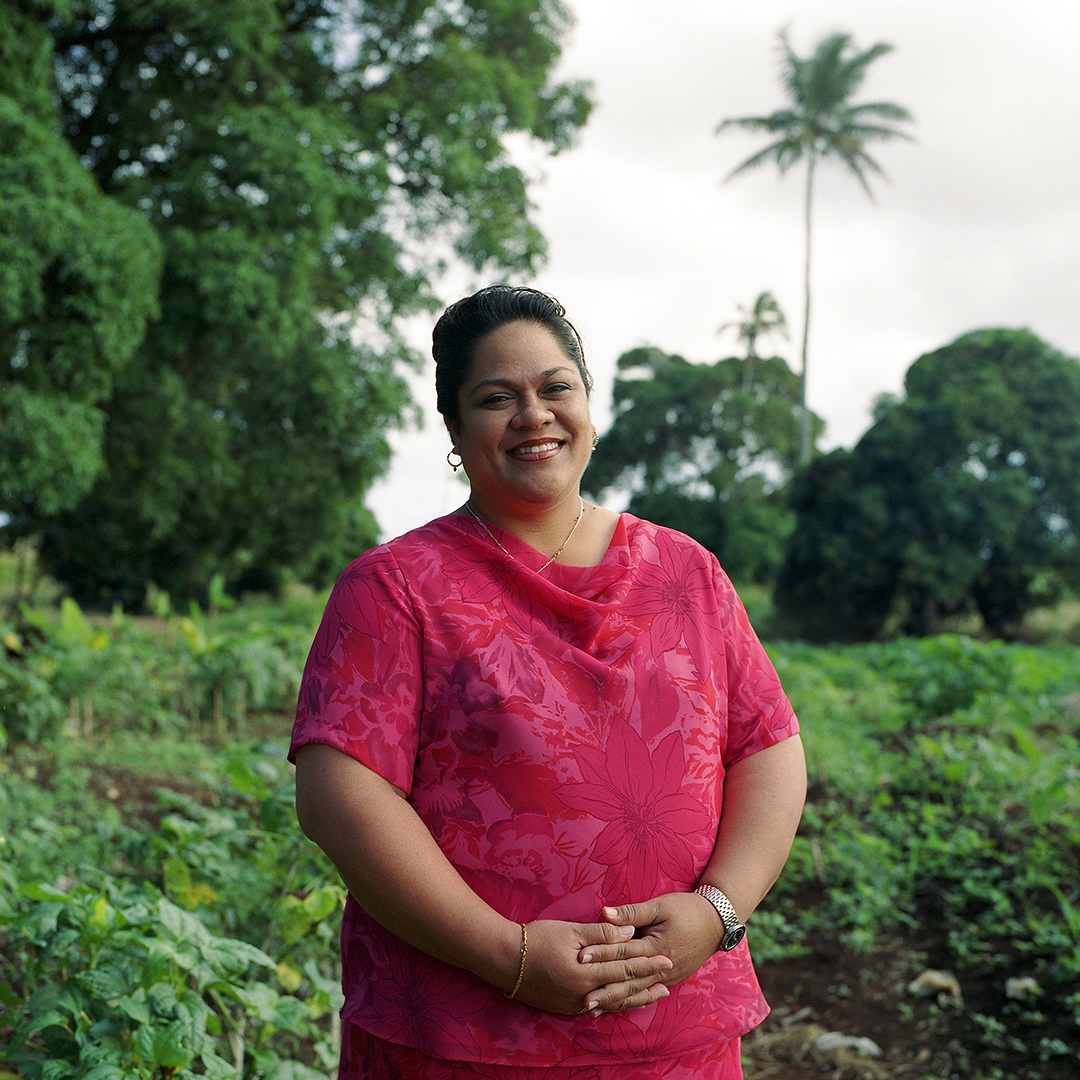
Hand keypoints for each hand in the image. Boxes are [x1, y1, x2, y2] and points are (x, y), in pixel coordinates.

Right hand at [511, 918, 672, 1015]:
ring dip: (634, 998)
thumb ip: (601, 934)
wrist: (503, 960)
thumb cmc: (536, 939)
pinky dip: (614, 1004)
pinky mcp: (564, 1007)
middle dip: (646, 984)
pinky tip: (621, 1002)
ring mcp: (573, 1004)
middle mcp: (583, 995)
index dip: (646, 964)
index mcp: (586, 974)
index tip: (666, 959)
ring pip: (612, 1003)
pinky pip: (596, 1007)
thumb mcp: (570, 931)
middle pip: (622, 991)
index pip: (624, 969)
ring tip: (653, 994)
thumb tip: (629, 931)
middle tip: (668, 980)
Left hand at [576, 893, 719, 1010]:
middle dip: (606, 990)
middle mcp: (663, 968)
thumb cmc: (686, 909)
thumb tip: (605, 913)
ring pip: (638, 992)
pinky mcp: (670, 980)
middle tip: (584, 999)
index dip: (602, 955)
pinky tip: (617, 1007)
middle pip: (629, 981)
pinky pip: (648, 993)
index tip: (580, 959)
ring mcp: (668, 978)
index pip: (624, 953)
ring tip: (594, 1010)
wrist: (717, 922)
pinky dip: (631, 1000)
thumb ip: (632, 912)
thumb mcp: (660, 906)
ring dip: (616, 1001)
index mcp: (658, 948)